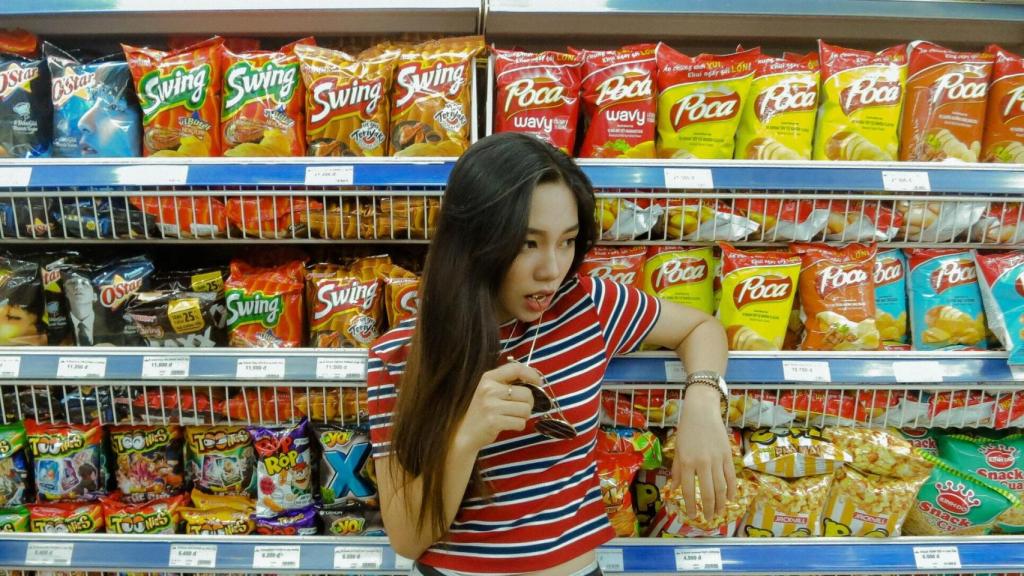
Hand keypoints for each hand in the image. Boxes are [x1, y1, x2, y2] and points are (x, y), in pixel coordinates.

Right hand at [454, 362, 538, 451]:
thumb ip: (506, 383)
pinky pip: (520, 423)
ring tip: (512, 417)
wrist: (464, 433)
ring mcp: (491, 406)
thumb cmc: (481, 411)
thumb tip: (533, 381)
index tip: (538, 383)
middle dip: (529, 403)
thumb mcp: (489, 390)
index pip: (516, 369)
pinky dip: (518, 425)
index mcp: (488, 378)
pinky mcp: (494, 421)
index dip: (532, 375)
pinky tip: (508, 424)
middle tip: (520, 408)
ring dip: (524, 416)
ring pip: (526, 409)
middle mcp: (489, 389)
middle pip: (527, 394)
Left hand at [672, 385, 736, 519]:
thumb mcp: (677, 449)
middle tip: (707, 518)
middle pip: (708, 493)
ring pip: (721, 488)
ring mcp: (717, 459)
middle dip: (708, 509)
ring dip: (721, 504)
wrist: (702, 411)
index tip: (692, 515)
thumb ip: (677, 470)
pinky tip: (730, 499)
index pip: (689, 490)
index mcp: (687, 462)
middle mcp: (702, 463)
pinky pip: (731, 477)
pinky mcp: (728, 455)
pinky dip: (731, 490)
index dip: (691, 505)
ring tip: (719, 513)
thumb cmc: (686, 429)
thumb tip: (675, 489)